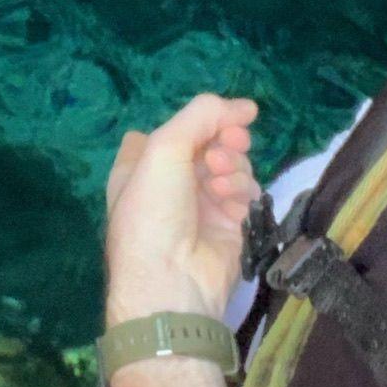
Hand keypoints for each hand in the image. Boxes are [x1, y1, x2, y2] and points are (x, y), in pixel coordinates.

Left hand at [104, 93, 261, 327]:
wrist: (173, 280)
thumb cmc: (154, 211)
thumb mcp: (165, 148)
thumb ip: (202, 115)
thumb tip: (245, 106)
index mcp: (141, 166)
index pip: (172, 130)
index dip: (197, 121)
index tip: (220, 117)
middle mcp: (170, 183)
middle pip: (208, 143)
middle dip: (222, 138)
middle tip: (229, 143)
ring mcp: (201, 203)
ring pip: (231, 164)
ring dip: (231, 165)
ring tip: (219, 180)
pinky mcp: (230, 222)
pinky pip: (245, 191)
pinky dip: (241, 189)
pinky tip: (229, 199)